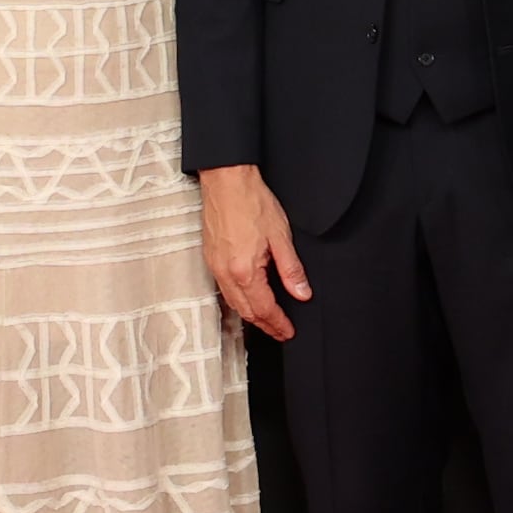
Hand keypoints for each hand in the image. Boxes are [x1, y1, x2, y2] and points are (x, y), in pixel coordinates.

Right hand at [200, 165, 307, 343]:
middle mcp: (226, 274)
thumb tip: (302, 293)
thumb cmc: (252, 202)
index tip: (289, 331)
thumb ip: (291, 270)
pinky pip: (224, 289)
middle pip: (246, 311)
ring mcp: (215, 266)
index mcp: (245, 271)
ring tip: (267, 320)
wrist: (226, 181)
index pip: (264, 308)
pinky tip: (247, 299)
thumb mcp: (281, 236)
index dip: (278, 323)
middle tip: (280, 332)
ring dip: (251, 315)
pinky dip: (238, 301)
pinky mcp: (210, 258)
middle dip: (265, 325)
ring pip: (233, 303)